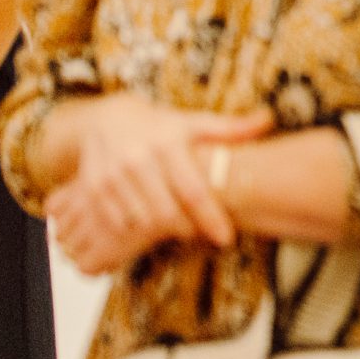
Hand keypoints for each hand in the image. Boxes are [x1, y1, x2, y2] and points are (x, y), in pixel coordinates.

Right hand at [44, 97, 273, 275]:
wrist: (106, 120)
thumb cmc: (160, 126)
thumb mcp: (194, 123)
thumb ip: (230, 129)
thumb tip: (268, 120)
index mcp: (168, 143)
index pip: (194, 191)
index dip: (211, 219)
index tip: (227, 238)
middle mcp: (138, 160)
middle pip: (167, 213)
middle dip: (187, 229)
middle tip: (200, 232)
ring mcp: (112, 176)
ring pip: (142, 222)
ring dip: (161, 231)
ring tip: (176, 226)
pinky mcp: (92, 189)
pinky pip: (117, 222)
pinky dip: (134, 229)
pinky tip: (147, 224)